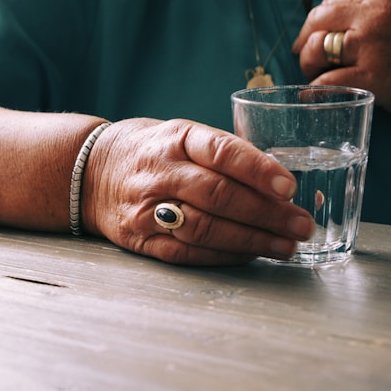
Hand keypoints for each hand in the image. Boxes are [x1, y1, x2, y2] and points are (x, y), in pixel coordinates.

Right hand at [83, 118, 315, 265]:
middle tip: (302, 225)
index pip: (221, 151)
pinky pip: (186, 252)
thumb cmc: (151, 152)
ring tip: (286, 246)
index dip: (258, 170)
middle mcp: (159, 173)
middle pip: (218, 195)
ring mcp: (146, 208)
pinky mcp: (140, 239)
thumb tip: (284, 185)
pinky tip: (250, 255)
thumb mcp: (181, 135)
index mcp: (175, 138)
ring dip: (251, 240)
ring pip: (204, 228)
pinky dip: (223, 255)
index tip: (290, 187)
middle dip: (266, 213)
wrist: (88, 172)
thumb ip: (224, 154)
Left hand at [292, 0, 390, 142]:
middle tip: (309, 62)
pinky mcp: (372, 77)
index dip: (316, 23)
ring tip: (317, 77)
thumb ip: (375, 19)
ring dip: (308, 66)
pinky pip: (325, 81)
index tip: (313, 39)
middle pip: (317, 21)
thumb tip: (333, 29)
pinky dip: (314, 91)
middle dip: (305, 42)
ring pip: (316, 49)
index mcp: (386, 1)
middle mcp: (377, 17)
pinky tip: (314, 96)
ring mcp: (373, 46)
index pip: (333, 1)